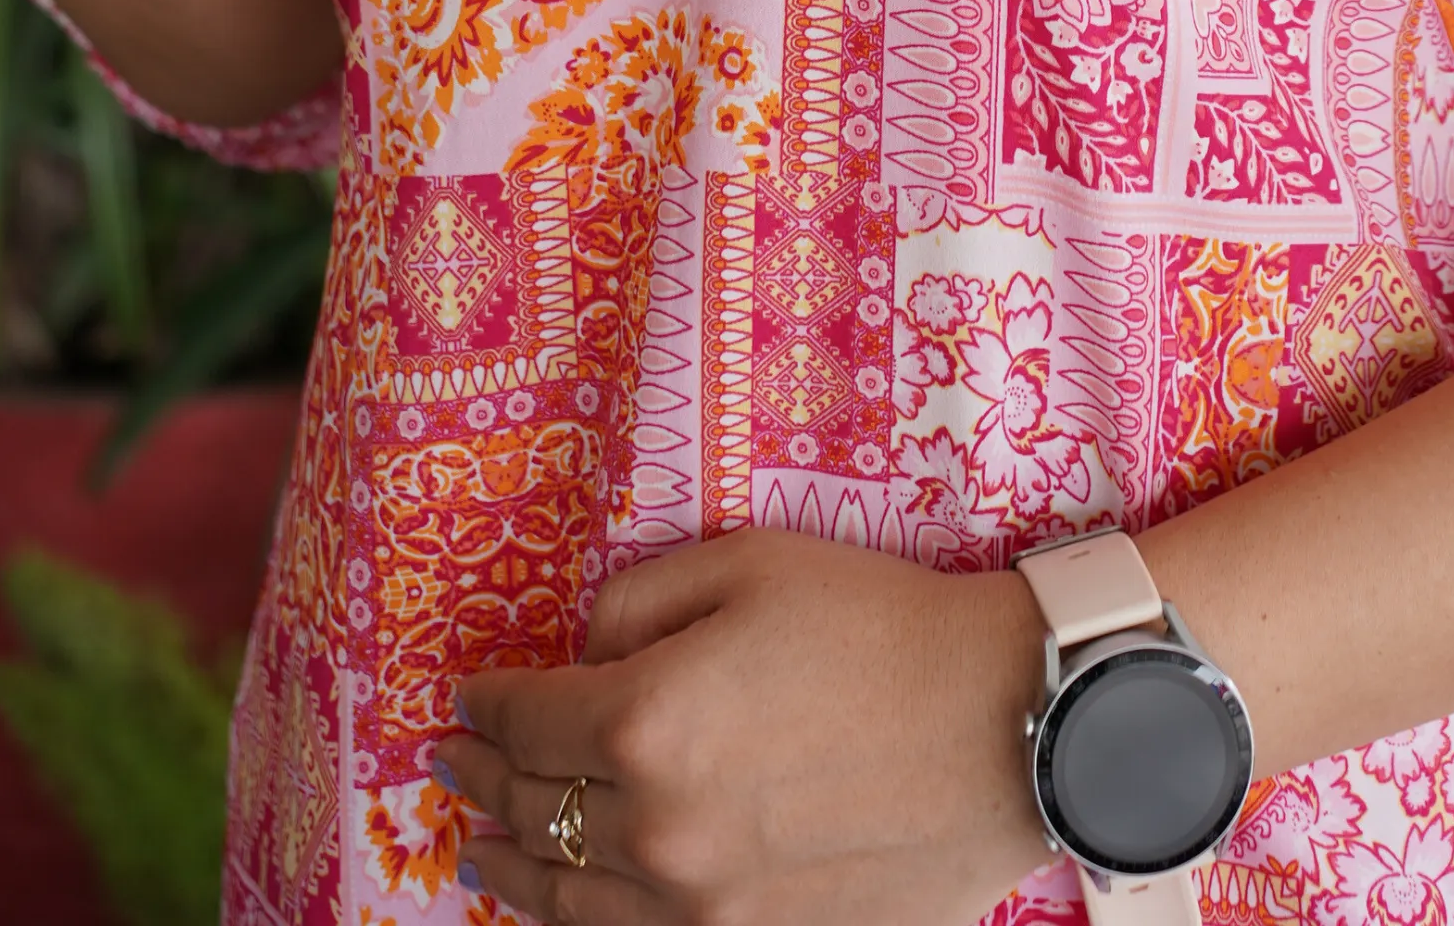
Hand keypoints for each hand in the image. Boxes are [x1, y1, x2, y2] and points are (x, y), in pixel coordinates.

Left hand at [436, 529, 1050, 925]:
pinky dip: (579, 923)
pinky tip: (564, 905)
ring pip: (566, 901)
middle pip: (532, 811)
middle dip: (482, 782)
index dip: (484, 705)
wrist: (1005, 728)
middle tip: (448, 767)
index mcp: (644, 721)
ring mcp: (703, 906)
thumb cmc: (878, 624)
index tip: (463, 697)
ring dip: (510, 871)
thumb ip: (639, 600)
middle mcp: (655, 829)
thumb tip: (585, 649)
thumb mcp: (749, 563)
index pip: (525, 720)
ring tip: (477, 851)